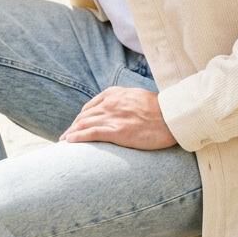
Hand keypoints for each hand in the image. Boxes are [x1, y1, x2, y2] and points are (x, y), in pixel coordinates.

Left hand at [59, 87, 176, 150]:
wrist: (173, 116)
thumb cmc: (161, 110)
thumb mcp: (139, 98)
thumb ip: (126, 102)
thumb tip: (122, 111)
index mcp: (115, 94)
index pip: (91, 107)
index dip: (81, 118)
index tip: (76, 126)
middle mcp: (110, 103)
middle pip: (84, 116)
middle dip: (73, 127)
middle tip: (66, 137)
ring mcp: (112, 117)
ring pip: (83, 124)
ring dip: (71, 133)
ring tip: (64, 142)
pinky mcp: (116, 131)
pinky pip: (91, 134)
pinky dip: (77, 138)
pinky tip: (70, 142)